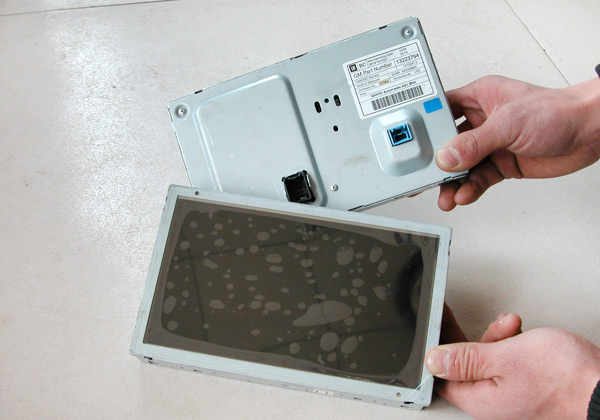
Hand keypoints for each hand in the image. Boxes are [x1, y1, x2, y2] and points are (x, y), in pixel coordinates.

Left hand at [427, 306, 599, 419]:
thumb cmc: (566, 378)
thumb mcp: (506, 358)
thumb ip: (465, 359)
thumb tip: (434, 361)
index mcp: (481, 399)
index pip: (442, 373)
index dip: (438, 344)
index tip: (438, 321)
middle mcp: (494, 402)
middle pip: (465, 363)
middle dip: (475, 337)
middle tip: (488, 324)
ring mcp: (512, 394)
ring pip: (489, 359)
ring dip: (497, 337)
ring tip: (512, 326)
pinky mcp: (528, 386)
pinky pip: (508, 362)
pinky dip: (512, 344)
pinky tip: (522, 334)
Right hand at [436, 76, 599, 210]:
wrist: (589, 133)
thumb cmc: (557, 112)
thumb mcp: (508, 123)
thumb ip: (474, 143)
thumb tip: (446, 157)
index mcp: (479, 97)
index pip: (440, 110)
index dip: (423, 126)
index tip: (409, 143)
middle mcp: (481, 120)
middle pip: (447, 143)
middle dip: (435, 162)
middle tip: (422, 177)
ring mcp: (490, 144)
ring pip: (461, 166)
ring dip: (452, 182)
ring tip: (446, 195)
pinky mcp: (501, 164)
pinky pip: (477, 179)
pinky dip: (470, 189)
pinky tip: (465, 195)